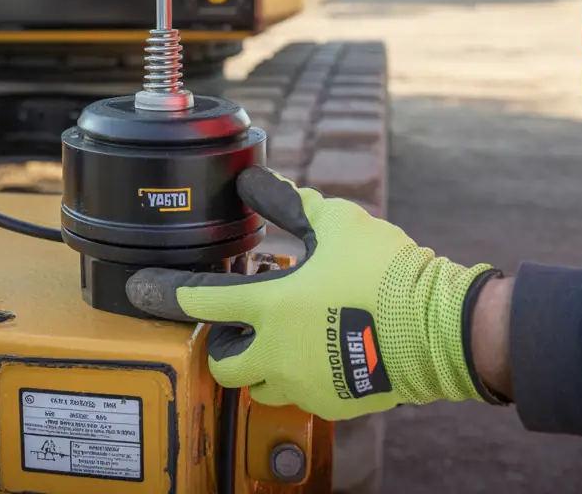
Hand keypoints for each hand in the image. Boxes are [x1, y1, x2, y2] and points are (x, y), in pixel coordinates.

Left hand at [125, 167, 500, 420]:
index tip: (142, 289)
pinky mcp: (331, 402)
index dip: (165, 291)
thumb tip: (255, 178)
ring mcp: (302, 383)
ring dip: (257, 363)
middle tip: (234, 323)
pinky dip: (297, 375)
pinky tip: (318, 350)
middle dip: (219, 343)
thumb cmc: (387, 273)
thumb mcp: (335, 222)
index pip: (198, 300)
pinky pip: (298, 395)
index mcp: (269, 306)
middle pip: (219, 362)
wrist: (438, 327)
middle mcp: (276, 352)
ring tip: (279, 337)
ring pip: (257, 385)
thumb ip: (288, 201)